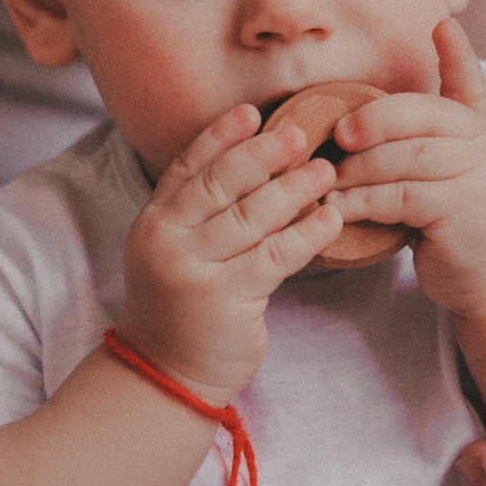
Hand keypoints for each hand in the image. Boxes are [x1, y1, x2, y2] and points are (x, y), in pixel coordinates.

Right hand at [119, 102, 342, 402]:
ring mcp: (193, 269)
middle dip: (264, 154)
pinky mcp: (225, 298)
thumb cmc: (184, 309)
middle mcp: (166, 240)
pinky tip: (331, 219)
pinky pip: (276, 254)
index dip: (221, 135)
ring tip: (328, 172)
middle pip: (221, 183)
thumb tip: (258, 164)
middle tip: (302, 133)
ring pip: (252, 215)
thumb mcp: (179, 253)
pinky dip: (307, 233)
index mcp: (154, 222)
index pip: (188, 166)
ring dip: (294, 189)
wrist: (166, 375)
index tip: (252, 111)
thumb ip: (202, 214)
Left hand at [327, 18, 485, 313]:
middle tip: (338, 136)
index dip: (458, 55)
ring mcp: (481, 176)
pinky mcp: (464, 211)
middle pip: (420, 116)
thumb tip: (359, 125)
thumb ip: (427, 146)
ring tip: (328, 179)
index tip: (442, 24)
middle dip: (371, 121)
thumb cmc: (464, 228)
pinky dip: (363, 200)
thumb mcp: (453, 178)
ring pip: (405, 157)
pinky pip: (400, 196)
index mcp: (485, 129)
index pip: (471, 84)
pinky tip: (341, 206)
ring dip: (358, 168)